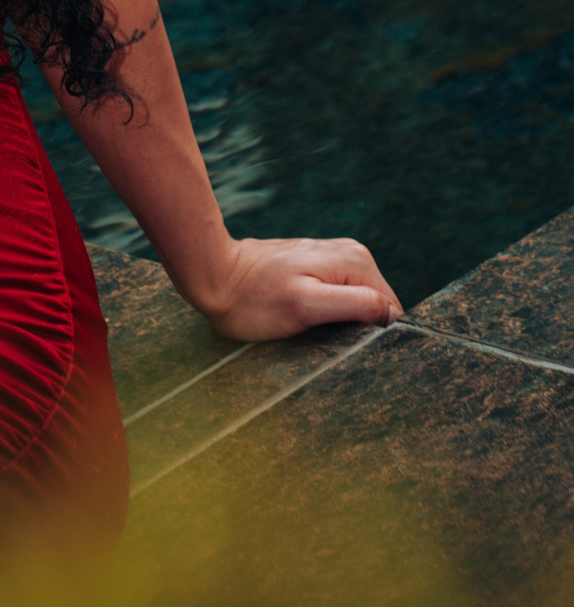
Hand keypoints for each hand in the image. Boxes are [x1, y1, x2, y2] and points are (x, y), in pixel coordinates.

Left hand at [184, 235, 402, 340]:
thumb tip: (392, 313)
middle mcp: (351, 255)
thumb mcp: (306, 306)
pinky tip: (312, 325)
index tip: (352, 351)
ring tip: (318, 336)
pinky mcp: (317, 268)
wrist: (215, 276)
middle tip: (331, 346)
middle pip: (377, 306)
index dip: (378, 336)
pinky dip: (332, 316)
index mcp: (356, 262)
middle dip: (362, 330)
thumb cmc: (255, 300)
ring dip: (347, 325)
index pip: (391, 310)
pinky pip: (341, 298)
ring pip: (360, 304)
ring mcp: (334, 260)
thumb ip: (355, 304)